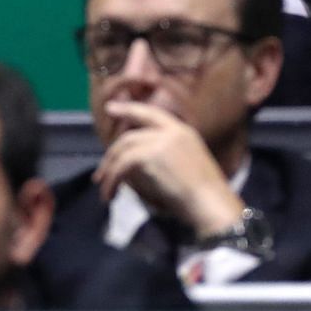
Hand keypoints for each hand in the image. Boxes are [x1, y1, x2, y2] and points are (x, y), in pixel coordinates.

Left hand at [93, 101, 245, 235]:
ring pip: (123, 150)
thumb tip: (136, 163)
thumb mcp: (189, 165)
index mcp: (183, 131)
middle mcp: (172, 131)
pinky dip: (112, 180)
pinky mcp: (150, 155)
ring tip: (105, 189)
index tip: (111, 108)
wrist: (211, 203)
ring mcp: (161, 141)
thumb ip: (167, 156)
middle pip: (131, 135)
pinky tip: (110, 195)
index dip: (129, 109)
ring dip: (110, 171)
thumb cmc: (205, 195)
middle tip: (100, 171)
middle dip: (111, 152)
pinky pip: (122, 165)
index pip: (151, 113)